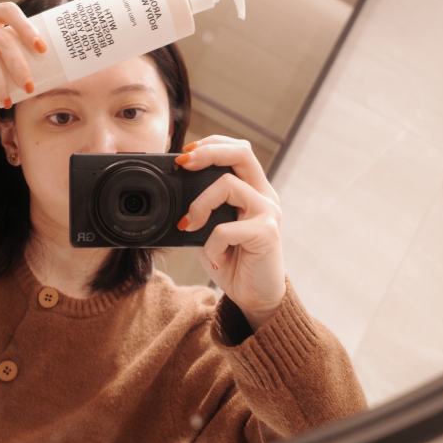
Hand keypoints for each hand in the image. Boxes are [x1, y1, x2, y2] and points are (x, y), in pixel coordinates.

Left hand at [175, 136, 284, 330]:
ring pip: (228, 185)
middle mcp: (264, 196)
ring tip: (191, 225)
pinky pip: (227, 228)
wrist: (255, 298)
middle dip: (208, 152)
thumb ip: (202, 208)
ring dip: (199, 205)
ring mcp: (268, 213)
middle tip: (183, 165)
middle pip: (241, 152)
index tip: (185, 155)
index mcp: (253, 190)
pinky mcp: (267, 234)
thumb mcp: (211, 229)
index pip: (238, 150)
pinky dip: (211, 244)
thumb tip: (173, 190)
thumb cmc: (233, 262)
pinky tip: (214, 257)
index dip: (211, 144)